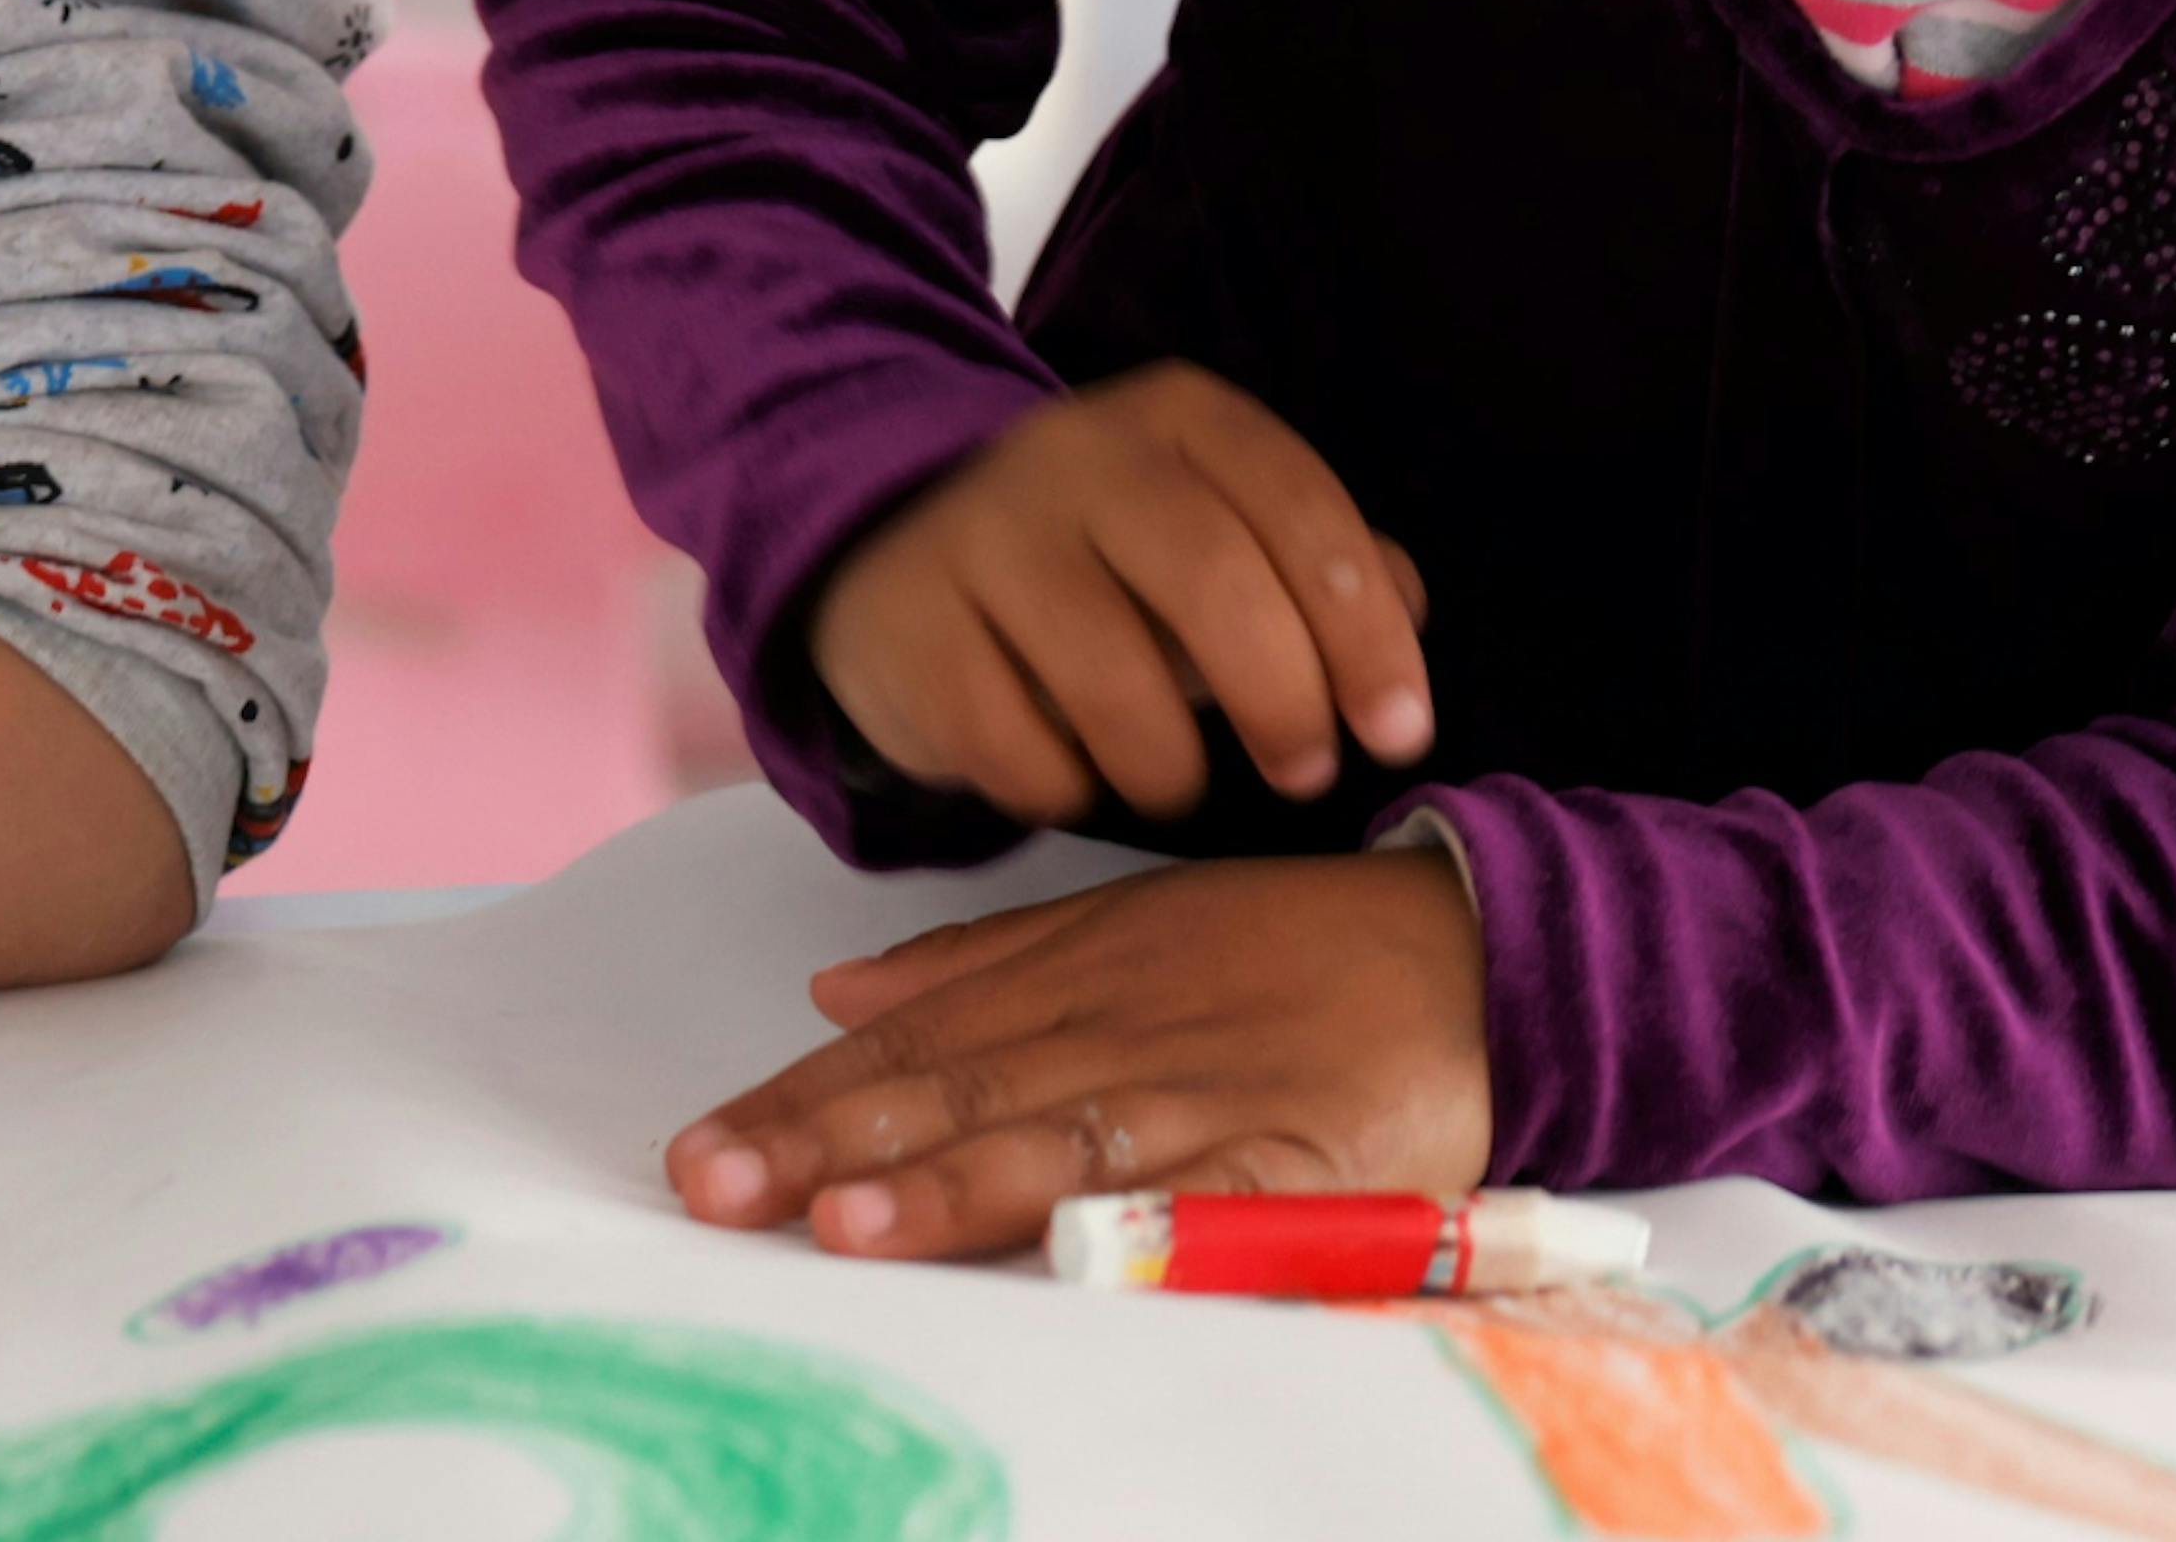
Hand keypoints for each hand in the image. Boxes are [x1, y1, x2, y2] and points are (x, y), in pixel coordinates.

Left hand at [665, 847, 1497, 1258]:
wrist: (1475, 951)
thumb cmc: (1290, 948)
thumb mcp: (1125, 921)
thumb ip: (981, 959)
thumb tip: (833, 990)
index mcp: (1071, 975)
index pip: (906, 1047)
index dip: (800, 1100)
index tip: (700, 1150)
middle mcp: (1118, 1029)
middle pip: (952, 1093)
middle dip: (825, 1145)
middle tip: (717, 1188)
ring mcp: (1205, 1092)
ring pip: (1055, 1139)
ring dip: (946, 1185)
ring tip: (843, 1223)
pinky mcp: (1297, 1156)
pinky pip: (1206, 1196)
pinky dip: (1132, 1223)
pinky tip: (1057, 1252)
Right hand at [806, 363, 1434, 827]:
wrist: (895, 552)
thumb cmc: (1102, 561)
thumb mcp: (1216, 531)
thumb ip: (1318, 562)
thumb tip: (1409, 607)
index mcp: (1174, 419)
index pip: (1296, 504)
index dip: (1362, 625)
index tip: (1399, 730)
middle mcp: (1073, 455)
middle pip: (1210, 576)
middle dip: (1281, 697)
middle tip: (1306, 773)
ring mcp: (979, 535)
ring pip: (1107, 675)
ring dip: (1168, 765)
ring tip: (1177, 785)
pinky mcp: (908, 627)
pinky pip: (1009, 741)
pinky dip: (1061, 787)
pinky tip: (1071, 776)